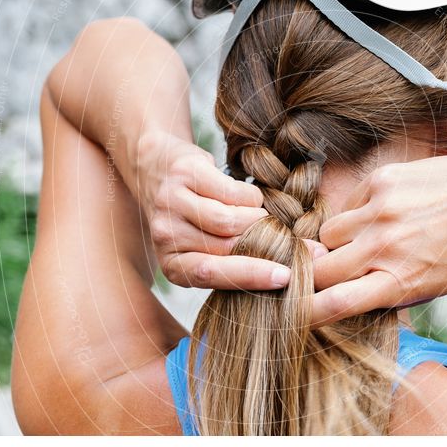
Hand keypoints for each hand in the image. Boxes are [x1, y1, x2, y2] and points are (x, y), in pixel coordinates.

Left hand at [135, 131, 291, 289]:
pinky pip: (232, 192)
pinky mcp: (185, 174)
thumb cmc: (193, 218)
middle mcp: (165, 236)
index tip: (285, 276)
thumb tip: (289, 273)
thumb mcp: (206, 249)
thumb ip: (235, 262)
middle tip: (287, 240)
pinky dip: (250, 197)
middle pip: (227, 246)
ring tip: (260, 217)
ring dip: (256, 218)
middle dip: (265, 244)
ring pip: (230, 220)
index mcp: (172, 265)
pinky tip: (248, 198)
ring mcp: (171, 203)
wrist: (157, 169)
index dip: (250, 276)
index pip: (210, 274)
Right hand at [311, 154, 446, 325]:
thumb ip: (388, 292)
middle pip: (321, 269)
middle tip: (328, 272)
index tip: (298, 312)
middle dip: (317, 275)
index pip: (337, 303)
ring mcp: (380, 211)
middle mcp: (385, 247)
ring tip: (365, 238)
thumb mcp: (433, 285)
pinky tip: (382, 213)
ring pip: (327, 235)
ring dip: (337, 243)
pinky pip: (347, 205)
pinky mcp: (380, 181)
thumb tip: (346, 296)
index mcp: (400, 281)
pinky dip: (356, 214)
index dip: (308, 312)